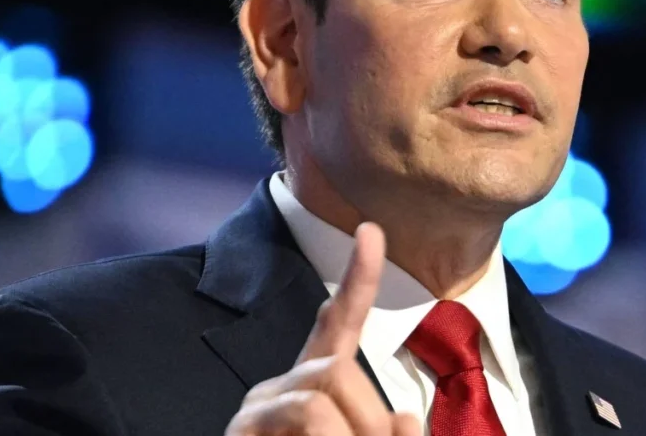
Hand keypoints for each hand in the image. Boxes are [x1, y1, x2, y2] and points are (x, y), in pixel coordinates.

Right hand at [225, 223, 420, 434]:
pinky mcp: (238, 432)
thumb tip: (406, 421)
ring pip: (317, 400)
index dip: (360, 278)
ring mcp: (254, 411)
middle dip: (370, 420)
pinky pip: (300, 418)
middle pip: (336, 368)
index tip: (371, 230)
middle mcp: (281, 388)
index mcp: (318, 387)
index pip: (339, 323)